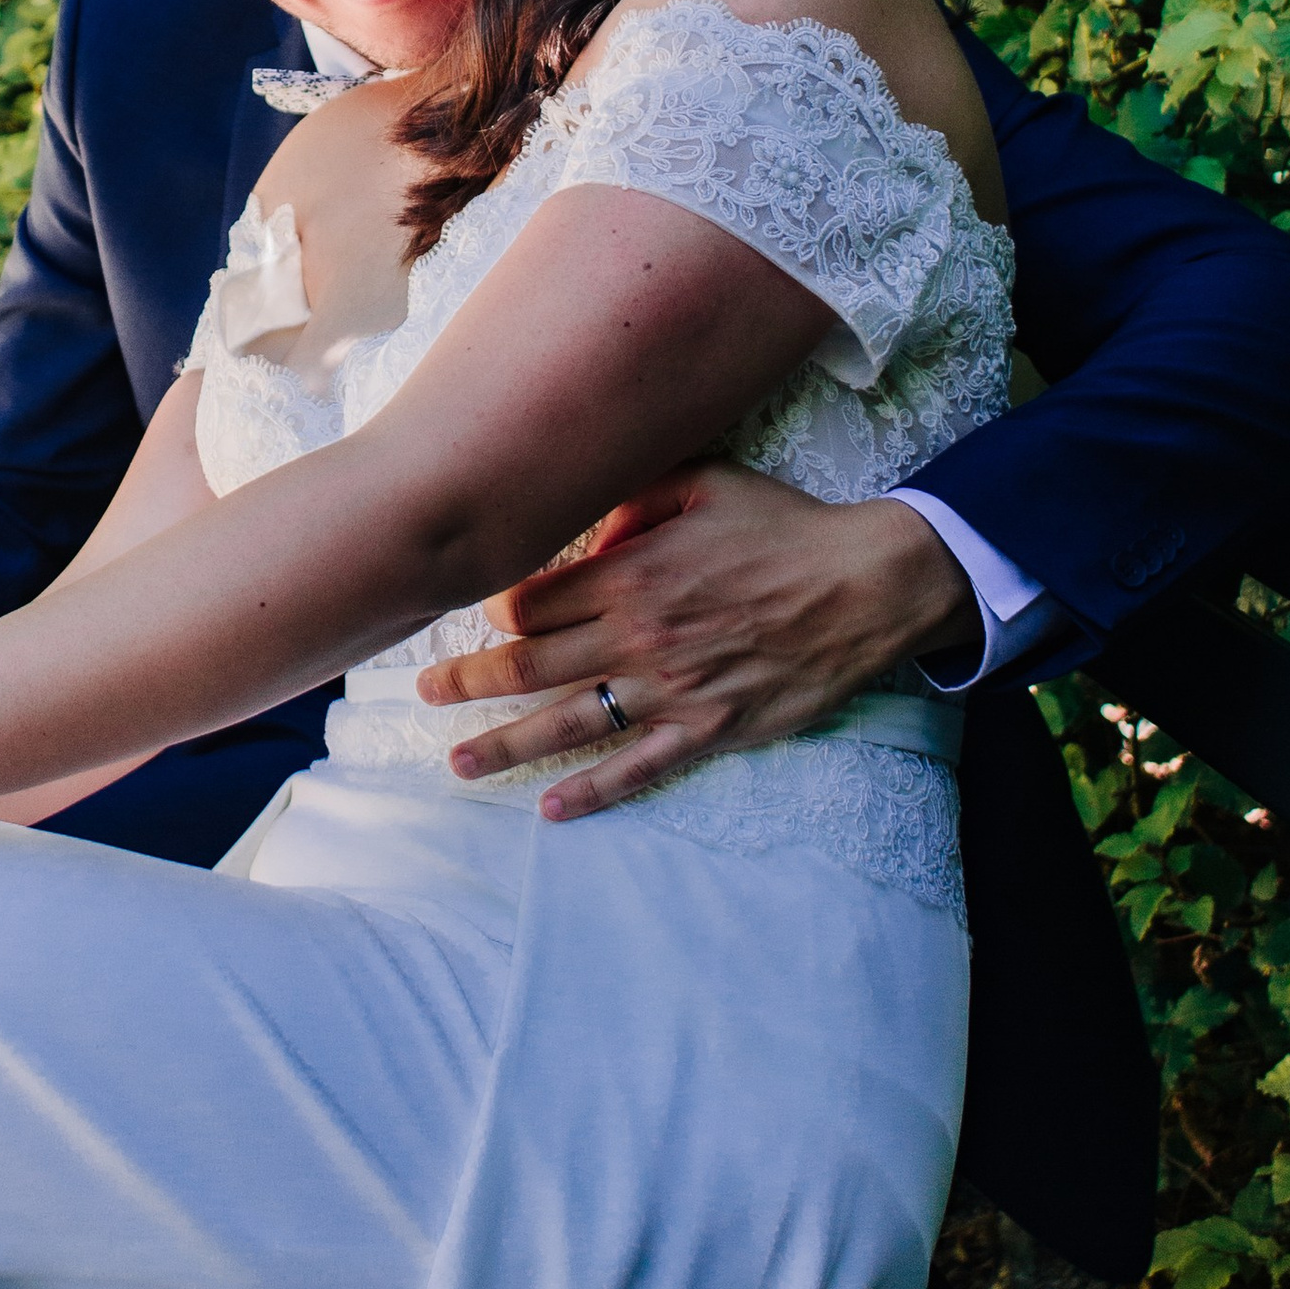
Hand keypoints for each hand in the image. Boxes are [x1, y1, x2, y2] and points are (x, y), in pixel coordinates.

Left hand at [415, 462, 978, 821]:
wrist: (864, 585)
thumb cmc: (784, 527)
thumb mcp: (706, 479)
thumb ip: (634, 493)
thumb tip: (587, 517)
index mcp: (631, 574)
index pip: (533, 603)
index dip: (496, 612)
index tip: (480, 618)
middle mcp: (639, 636)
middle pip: (531, 667)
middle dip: (470, 681)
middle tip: (425, 695)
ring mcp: (672, 689)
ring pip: (570, 723)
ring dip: (506, 744)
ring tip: (458, 763)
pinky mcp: (709, 729)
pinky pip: (639, 767)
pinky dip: (593, 791)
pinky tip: (551, 809)